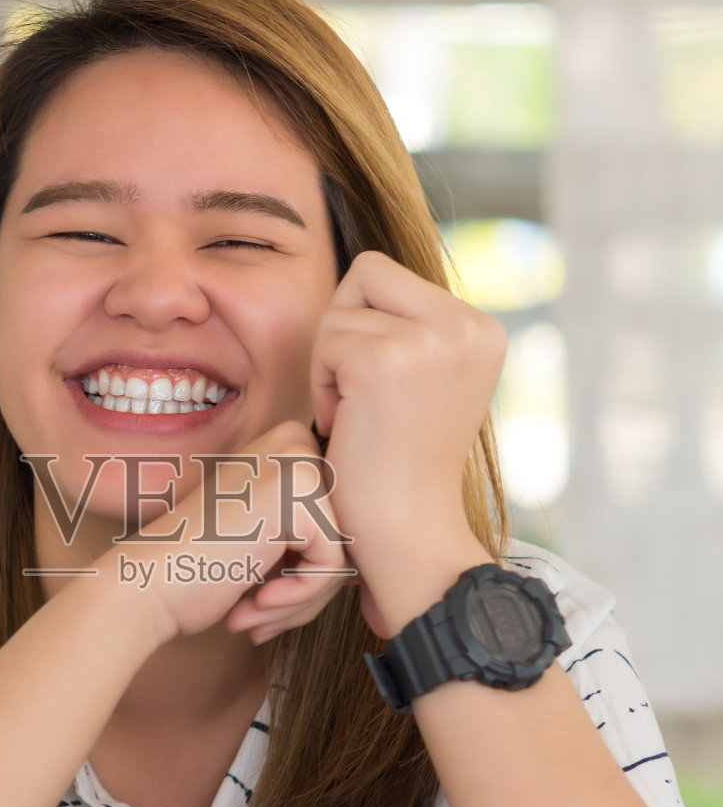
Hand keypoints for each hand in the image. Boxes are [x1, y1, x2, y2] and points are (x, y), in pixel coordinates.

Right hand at [107, 421, 352, 643]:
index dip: (305, 569)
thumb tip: (366, 564)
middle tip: (261, 611)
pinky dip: (300, 597)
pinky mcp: (303, 498)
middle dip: (310, 586)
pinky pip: (335, 566)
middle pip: (345, 532)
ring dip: (304, 599)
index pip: (335, 517)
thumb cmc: (195, 568)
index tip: (262, 591)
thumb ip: (308, 535)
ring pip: (346, 552)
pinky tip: (255, 603)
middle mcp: (294, 443)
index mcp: (284, 446)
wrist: (148, 584)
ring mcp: (299, 465)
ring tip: (256, 613)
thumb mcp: (262, 536)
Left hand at [310, 250, 504, 635]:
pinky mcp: (386, 360)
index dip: (366, 324)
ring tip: (360, 418)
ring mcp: (431, 339)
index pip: (389, 274)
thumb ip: (413, 328)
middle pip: (365, 274)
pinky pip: (325, 342)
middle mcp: (469, 325)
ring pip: (341, 310)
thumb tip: (367, 276)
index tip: (379, 387)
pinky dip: (322, 386)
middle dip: (345, 331)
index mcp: (483, 328)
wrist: (408, 532)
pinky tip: (348, 427)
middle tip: (360, 397)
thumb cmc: (403, 464)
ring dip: (332, 365)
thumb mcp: (429, 380)